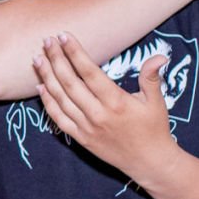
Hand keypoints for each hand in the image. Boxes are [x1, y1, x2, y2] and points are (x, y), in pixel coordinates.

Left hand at [32, 33, 176, 179]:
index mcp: (116, 102)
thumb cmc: (154, 129)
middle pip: (70, 82)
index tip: (63, 36)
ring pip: (60, 99)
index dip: (75, 53)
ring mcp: (86, 127)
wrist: (148, 163)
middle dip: (56, 59)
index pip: (89, 72)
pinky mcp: (81, 138)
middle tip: (46, 41)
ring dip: (47, 77)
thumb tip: (160, 56)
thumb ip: (151, 78)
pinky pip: (59, 118)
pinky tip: (41, 86)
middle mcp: (98, 114)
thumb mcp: (156, 102)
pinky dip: (48, 102)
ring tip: (38, 58)